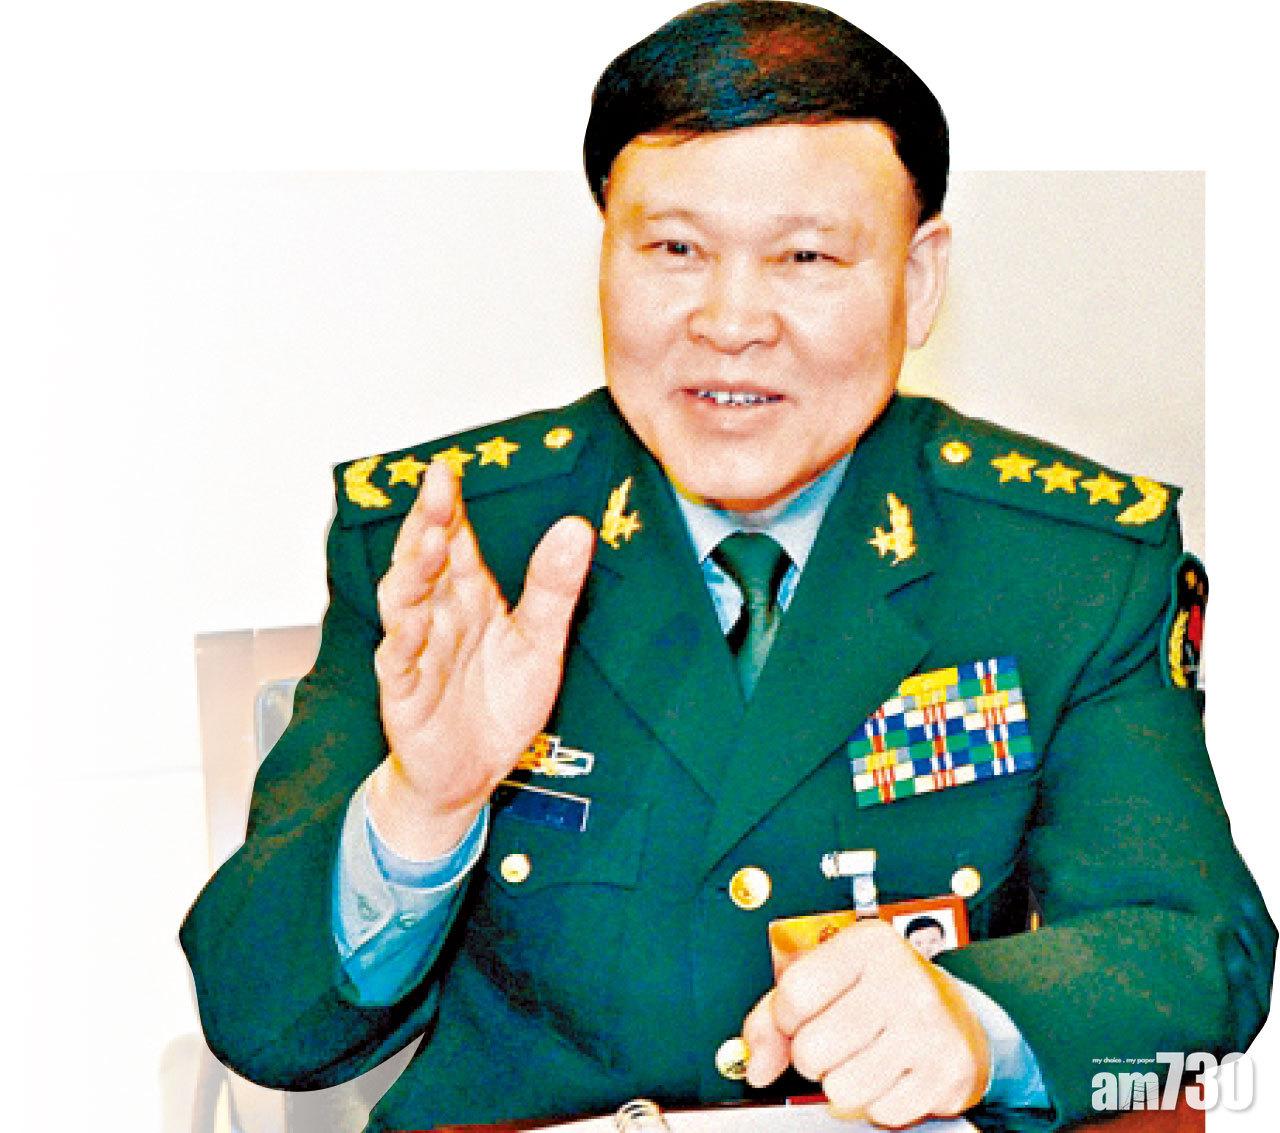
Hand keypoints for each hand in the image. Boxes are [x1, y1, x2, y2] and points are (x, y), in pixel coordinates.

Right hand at [368, 459, 594, 856]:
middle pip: (425, 562)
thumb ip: (553, 587)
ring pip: (405, 605)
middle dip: (428, 522)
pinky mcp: (407, 696)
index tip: (448, 470)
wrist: (473, 773)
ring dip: (413, 573)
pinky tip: (415, 623)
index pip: (457, 542)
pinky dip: (405, 643)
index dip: (450, 507)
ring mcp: (419, 654)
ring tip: (429, 541)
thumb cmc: (498, 703)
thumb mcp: (540, 641)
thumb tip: (576, 528)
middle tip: (437, 486)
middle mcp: (439, 617)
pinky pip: (400, 665)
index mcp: (469, 597)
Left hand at [743, 919, 989, 1127]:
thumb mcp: (827, 979)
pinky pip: (880, 1113)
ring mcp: (926, 1028)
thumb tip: (756, 1066)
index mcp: (867, 945)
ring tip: (861, 1057)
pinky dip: (877, 1102)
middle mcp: (901, 981)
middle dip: (812, 1056)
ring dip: (843, 1083)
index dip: (786, 1017)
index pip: (795, 993)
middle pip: (813, 1049)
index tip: (800, 1015)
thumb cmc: (879, 993)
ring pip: (841, 1090)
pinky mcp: (943, 1073)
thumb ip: (775, 1014)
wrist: (953, 1015)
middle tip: (835, 1040)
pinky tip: (890, 1073)